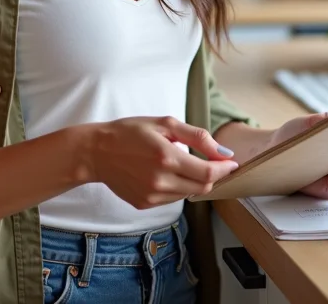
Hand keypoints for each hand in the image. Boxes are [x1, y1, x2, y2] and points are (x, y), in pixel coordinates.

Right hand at [88, 116, 239, 208]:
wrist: (96, 152)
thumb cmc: (129, 132)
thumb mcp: (164, 124)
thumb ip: (197, 137)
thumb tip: (223, 153)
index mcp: (166, 157)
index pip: (208, 173)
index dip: (225, 169)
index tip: (232, 162)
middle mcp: (160, 181)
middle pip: (202, 187)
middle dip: (214, 176)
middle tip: (213, 162)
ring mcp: (152, 196)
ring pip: (189, 194)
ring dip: (195, 181)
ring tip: (182, 163)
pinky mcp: (145, 204)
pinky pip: (172, 199)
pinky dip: (178, 187)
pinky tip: (166, 173)